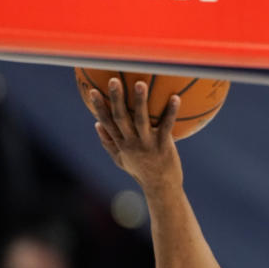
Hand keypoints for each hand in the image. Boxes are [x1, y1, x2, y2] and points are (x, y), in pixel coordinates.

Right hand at [90, 78, 182, 192]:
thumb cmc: (141, 171)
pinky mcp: (163, 146)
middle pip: (121, 118)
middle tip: (114, 80)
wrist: (161, 187)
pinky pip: (166, 126)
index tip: (93, 91)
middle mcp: (131, 143)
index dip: (99, 107)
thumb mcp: (121, 160)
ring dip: (140, 101)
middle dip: (116, 99)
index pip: (106, 122)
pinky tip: (175, 97)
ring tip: (140, 83)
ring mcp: (147, 144)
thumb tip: (96, 124)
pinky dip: (171, 112)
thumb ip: (108, 143)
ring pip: (141, 119)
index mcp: (121, 144)